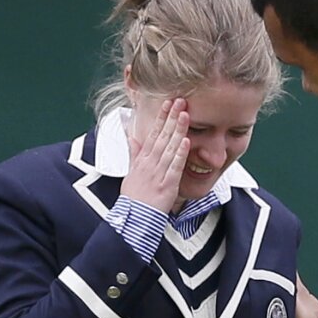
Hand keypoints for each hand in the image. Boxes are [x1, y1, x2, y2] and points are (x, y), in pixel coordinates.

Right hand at [122, 98, 188, 212]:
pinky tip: (187, 141)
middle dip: (171, 117)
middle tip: (180, 101)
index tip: (167, 103)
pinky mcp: (167, 184)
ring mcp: (158, 172)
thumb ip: (133, 152)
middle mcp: (150, 162)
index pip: (153, 133)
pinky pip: (175, 166)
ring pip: (169, 147)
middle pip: (162, 135)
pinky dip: (180, 154)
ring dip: (178, 130)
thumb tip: (131, 136)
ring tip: (185, 114)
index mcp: (143, 158)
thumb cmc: (134, 196)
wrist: (135, 216)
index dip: (161, 117)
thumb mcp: (131, 171)